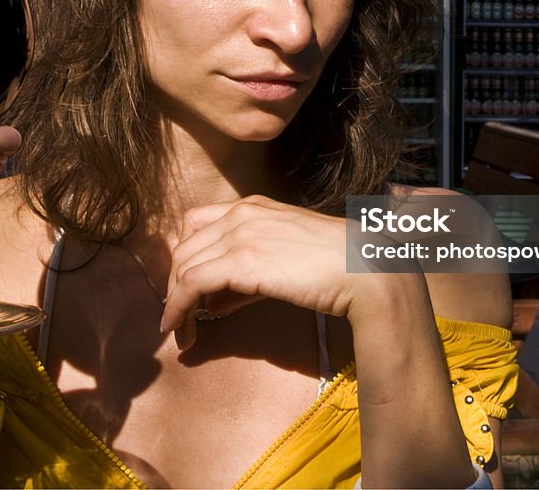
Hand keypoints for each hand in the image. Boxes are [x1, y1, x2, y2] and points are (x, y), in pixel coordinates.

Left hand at [161, 196, 364, 349]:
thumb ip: (247, 277)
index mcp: (252, 207)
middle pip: (184, 247)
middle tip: (179, 315)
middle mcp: (241, 214)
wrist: (364, 269)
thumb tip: (213, 304)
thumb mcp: (284, 260)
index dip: (185, 257)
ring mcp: (240, 234)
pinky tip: (178, 330)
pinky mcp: (242, 260)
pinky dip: (177, 308)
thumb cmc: (335, 267)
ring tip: (178, 331)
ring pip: (183, 266)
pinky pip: (191, 284)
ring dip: (174, 301)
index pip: (196, 224)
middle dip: (175, 283)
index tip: (185, 287)